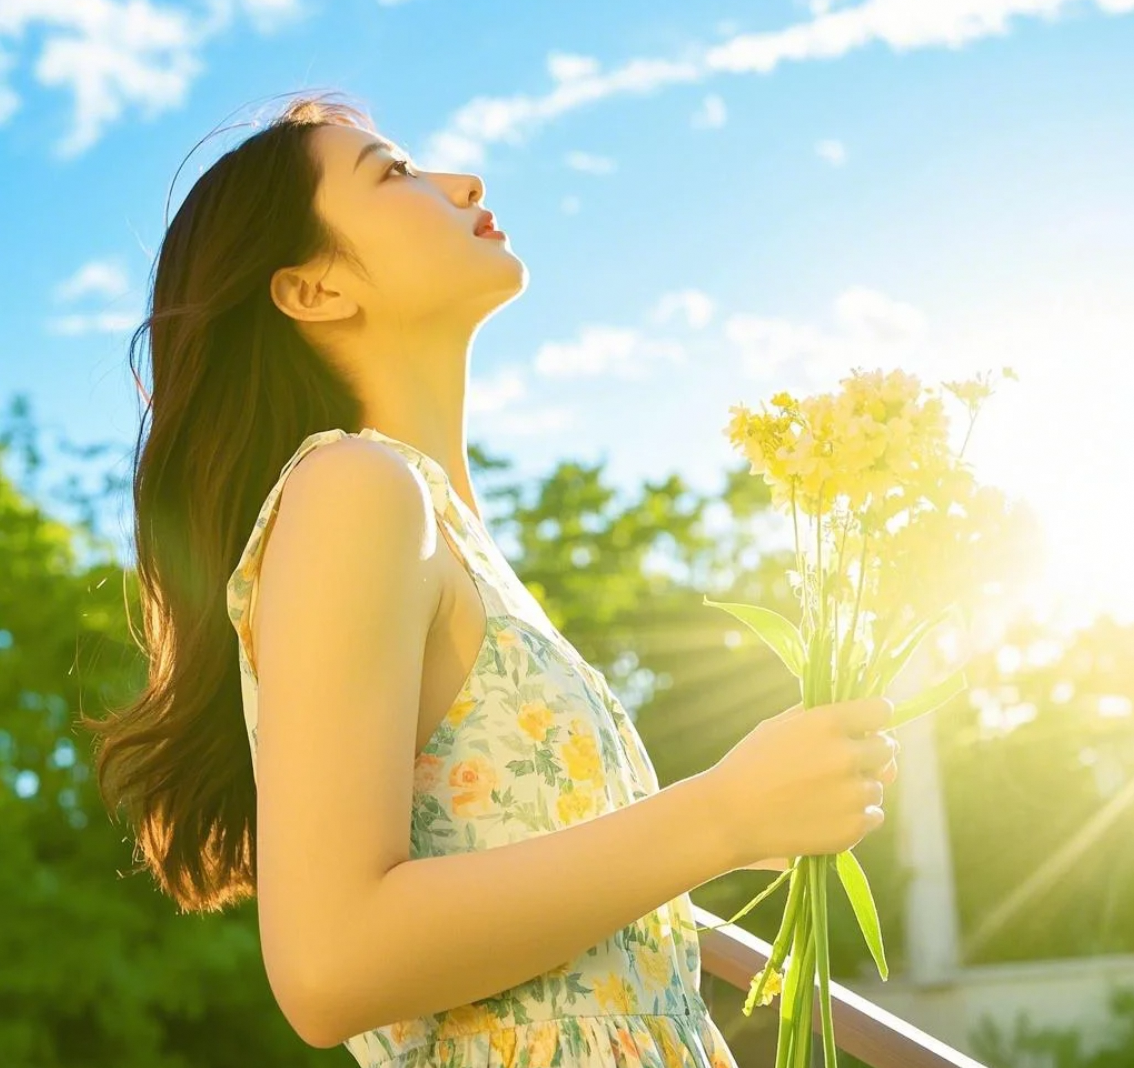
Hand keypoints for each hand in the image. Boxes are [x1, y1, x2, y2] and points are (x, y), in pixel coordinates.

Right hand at [706, 697, 898, 870]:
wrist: (729, 816)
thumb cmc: (749, 765)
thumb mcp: (778, 725)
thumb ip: (819, 713)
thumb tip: (853, 710)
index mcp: (827, 723)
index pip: (882, 711)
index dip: (874, 717)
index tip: (866, 725)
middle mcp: (846, 755)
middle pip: (887, 748)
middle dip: (870, 752)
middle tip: (844, 763)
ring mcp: (852, 794)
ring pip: (878, 785)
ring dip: (860, 787)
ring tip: (825, 793)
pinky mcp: (853, 828)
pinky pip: (874, 815)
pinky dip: (857, 815)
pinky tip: (829, 813)